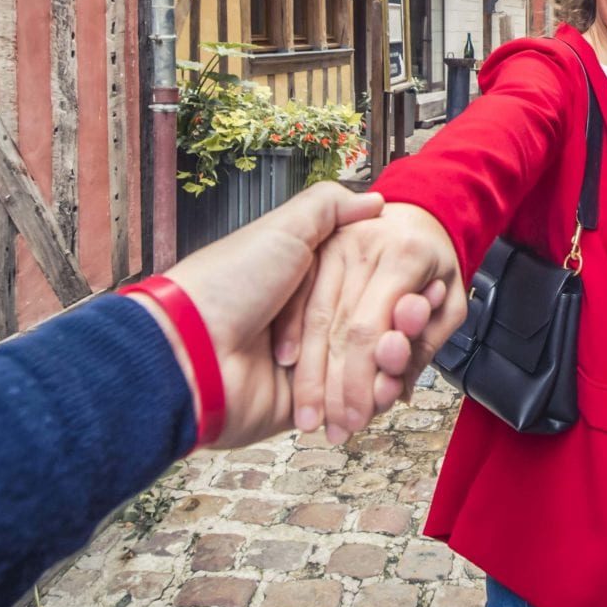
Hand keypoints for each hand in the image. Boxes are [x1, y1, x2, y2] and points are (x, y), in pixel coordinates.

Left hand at [128, 183, 444, 448]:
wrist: (191, 353)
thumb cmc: (228, 286)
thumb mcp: (282, 229)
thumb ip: (328, 208)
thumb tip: (371, 200)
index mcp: (299, 281)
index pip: (361, 285)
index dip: (390, 291)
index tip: (415, 292)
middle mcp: (301, 323)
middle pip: (369, 330)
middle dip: (395, 331)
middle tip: (410, 325)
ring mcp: (302, 367)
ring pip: (363, 371)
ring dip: (385, 367)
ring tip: (395, 359)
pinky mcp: (302, 405)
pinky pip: (346, 406)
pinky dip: (367, 401)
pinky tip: (381, 390)